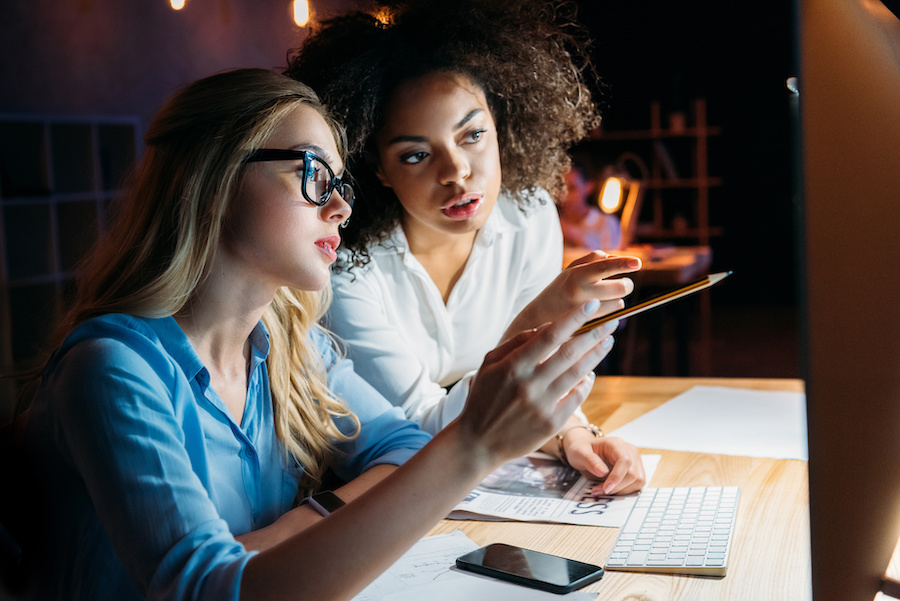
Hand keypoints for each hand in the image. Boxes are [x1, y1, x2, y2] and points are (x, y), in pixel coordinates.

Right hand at [456, 300, 614, 464]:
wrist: (478, 442)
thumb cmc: (484, 398)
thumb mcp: (489, 364)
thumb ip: (515, 343)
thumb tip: (545, 328)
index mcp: (513, 366)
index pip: (550, 335)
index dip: (573, 318)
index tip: (591, 305)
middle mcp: (530, 384)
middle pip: (570, 352)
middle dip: (594, 334)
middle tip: (611, 322)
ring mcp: (542, 405)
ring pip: (578, 373)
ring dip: (596, 355)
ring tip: (607, 341)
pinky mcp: (551, 423)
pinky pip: (577, 398)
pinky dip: (586, 383)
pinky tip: (590, 373)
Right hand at [503, 252, 640, 341]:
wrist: (539, 318)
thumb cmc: (561, 289)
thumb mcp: (571, 270)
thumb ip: (594, 259)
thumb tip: (619, 259)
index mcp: (576, 275)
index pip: (603, 266)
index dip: (622, 264)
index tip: (638, 263)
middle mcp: (580, 293)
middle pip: (620, 287)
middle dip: (626, 285)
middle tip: (622, 284)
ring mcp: (584, 312)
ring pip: (619, 304)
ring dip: (616, 300)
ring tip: (602, 300)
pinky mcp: (588, 326)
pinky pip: (613, 317)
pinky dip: (611, 313)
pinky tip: (597, 312)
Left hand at [562, 429, 645, 494]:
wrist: (586, 450)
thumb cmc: (583, 449)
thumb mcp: (579, 453)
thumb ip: (590, 461)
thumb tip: (603, 472)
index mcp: (616, 444)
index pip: (625, 461)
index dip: (617, 477)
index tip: (606, 488)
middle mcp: (629, 451)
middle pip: (632, 474)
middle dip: (616, 487)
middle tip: (597, 490)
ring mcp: (635, 461)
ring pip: (637, 481)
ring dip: (620, 490)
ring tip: (602, 489)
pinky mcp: (636, 471)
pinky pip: (636, 485)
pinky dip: (624, 490)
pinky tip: (611, 488)